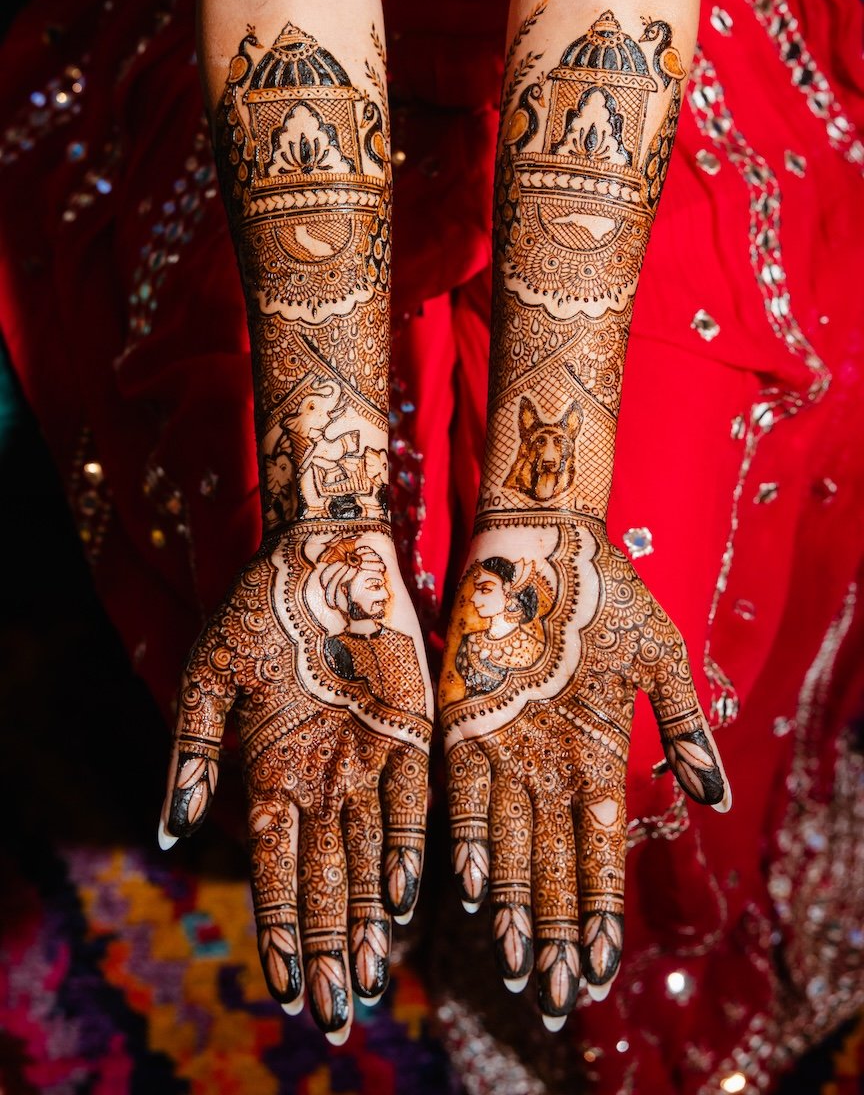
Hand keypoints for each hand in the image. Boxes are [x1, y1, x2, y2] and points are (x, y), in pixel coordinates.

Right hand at [159, 522, 432, 1041]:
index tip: (282, 989)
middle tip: (335, 1015)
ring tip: (370, 980)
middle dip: (327, 949)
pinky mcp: (410, 729)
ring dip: (367, 918)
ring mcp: (367, 757)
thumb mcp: (210, 677)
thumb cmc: (257, 609)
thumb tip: (172, 834)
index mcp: (270, 771)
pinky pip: (412, 802)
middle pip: (324, 881)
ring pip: (369, 857)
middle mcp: (322, 778)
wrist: (321, 548)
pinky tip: (406, 899)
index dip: (277, 932)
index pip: (274, 872)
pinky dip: (406, 850)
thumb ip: (193, 755)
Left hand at [440, 517, 729, 1027]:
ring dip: (514, 905)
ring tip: (516, 965)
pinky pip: (465, 790)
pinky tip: (473, 886)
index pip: (601, 852)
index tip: (600, 969)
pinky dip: (471, 837)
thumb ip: (685, 726)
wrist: (544, 536)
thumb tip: (716, 801)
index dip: (601, 912)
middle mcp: (549, 763)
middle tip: (552, 997)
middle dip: (554, 932)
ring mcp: (505, 744)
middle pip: (554, 865)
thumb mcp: (660, 658)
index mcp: (599, 754)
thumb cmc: (607, 594)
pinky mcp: (462, 716)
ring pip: (510, 844)